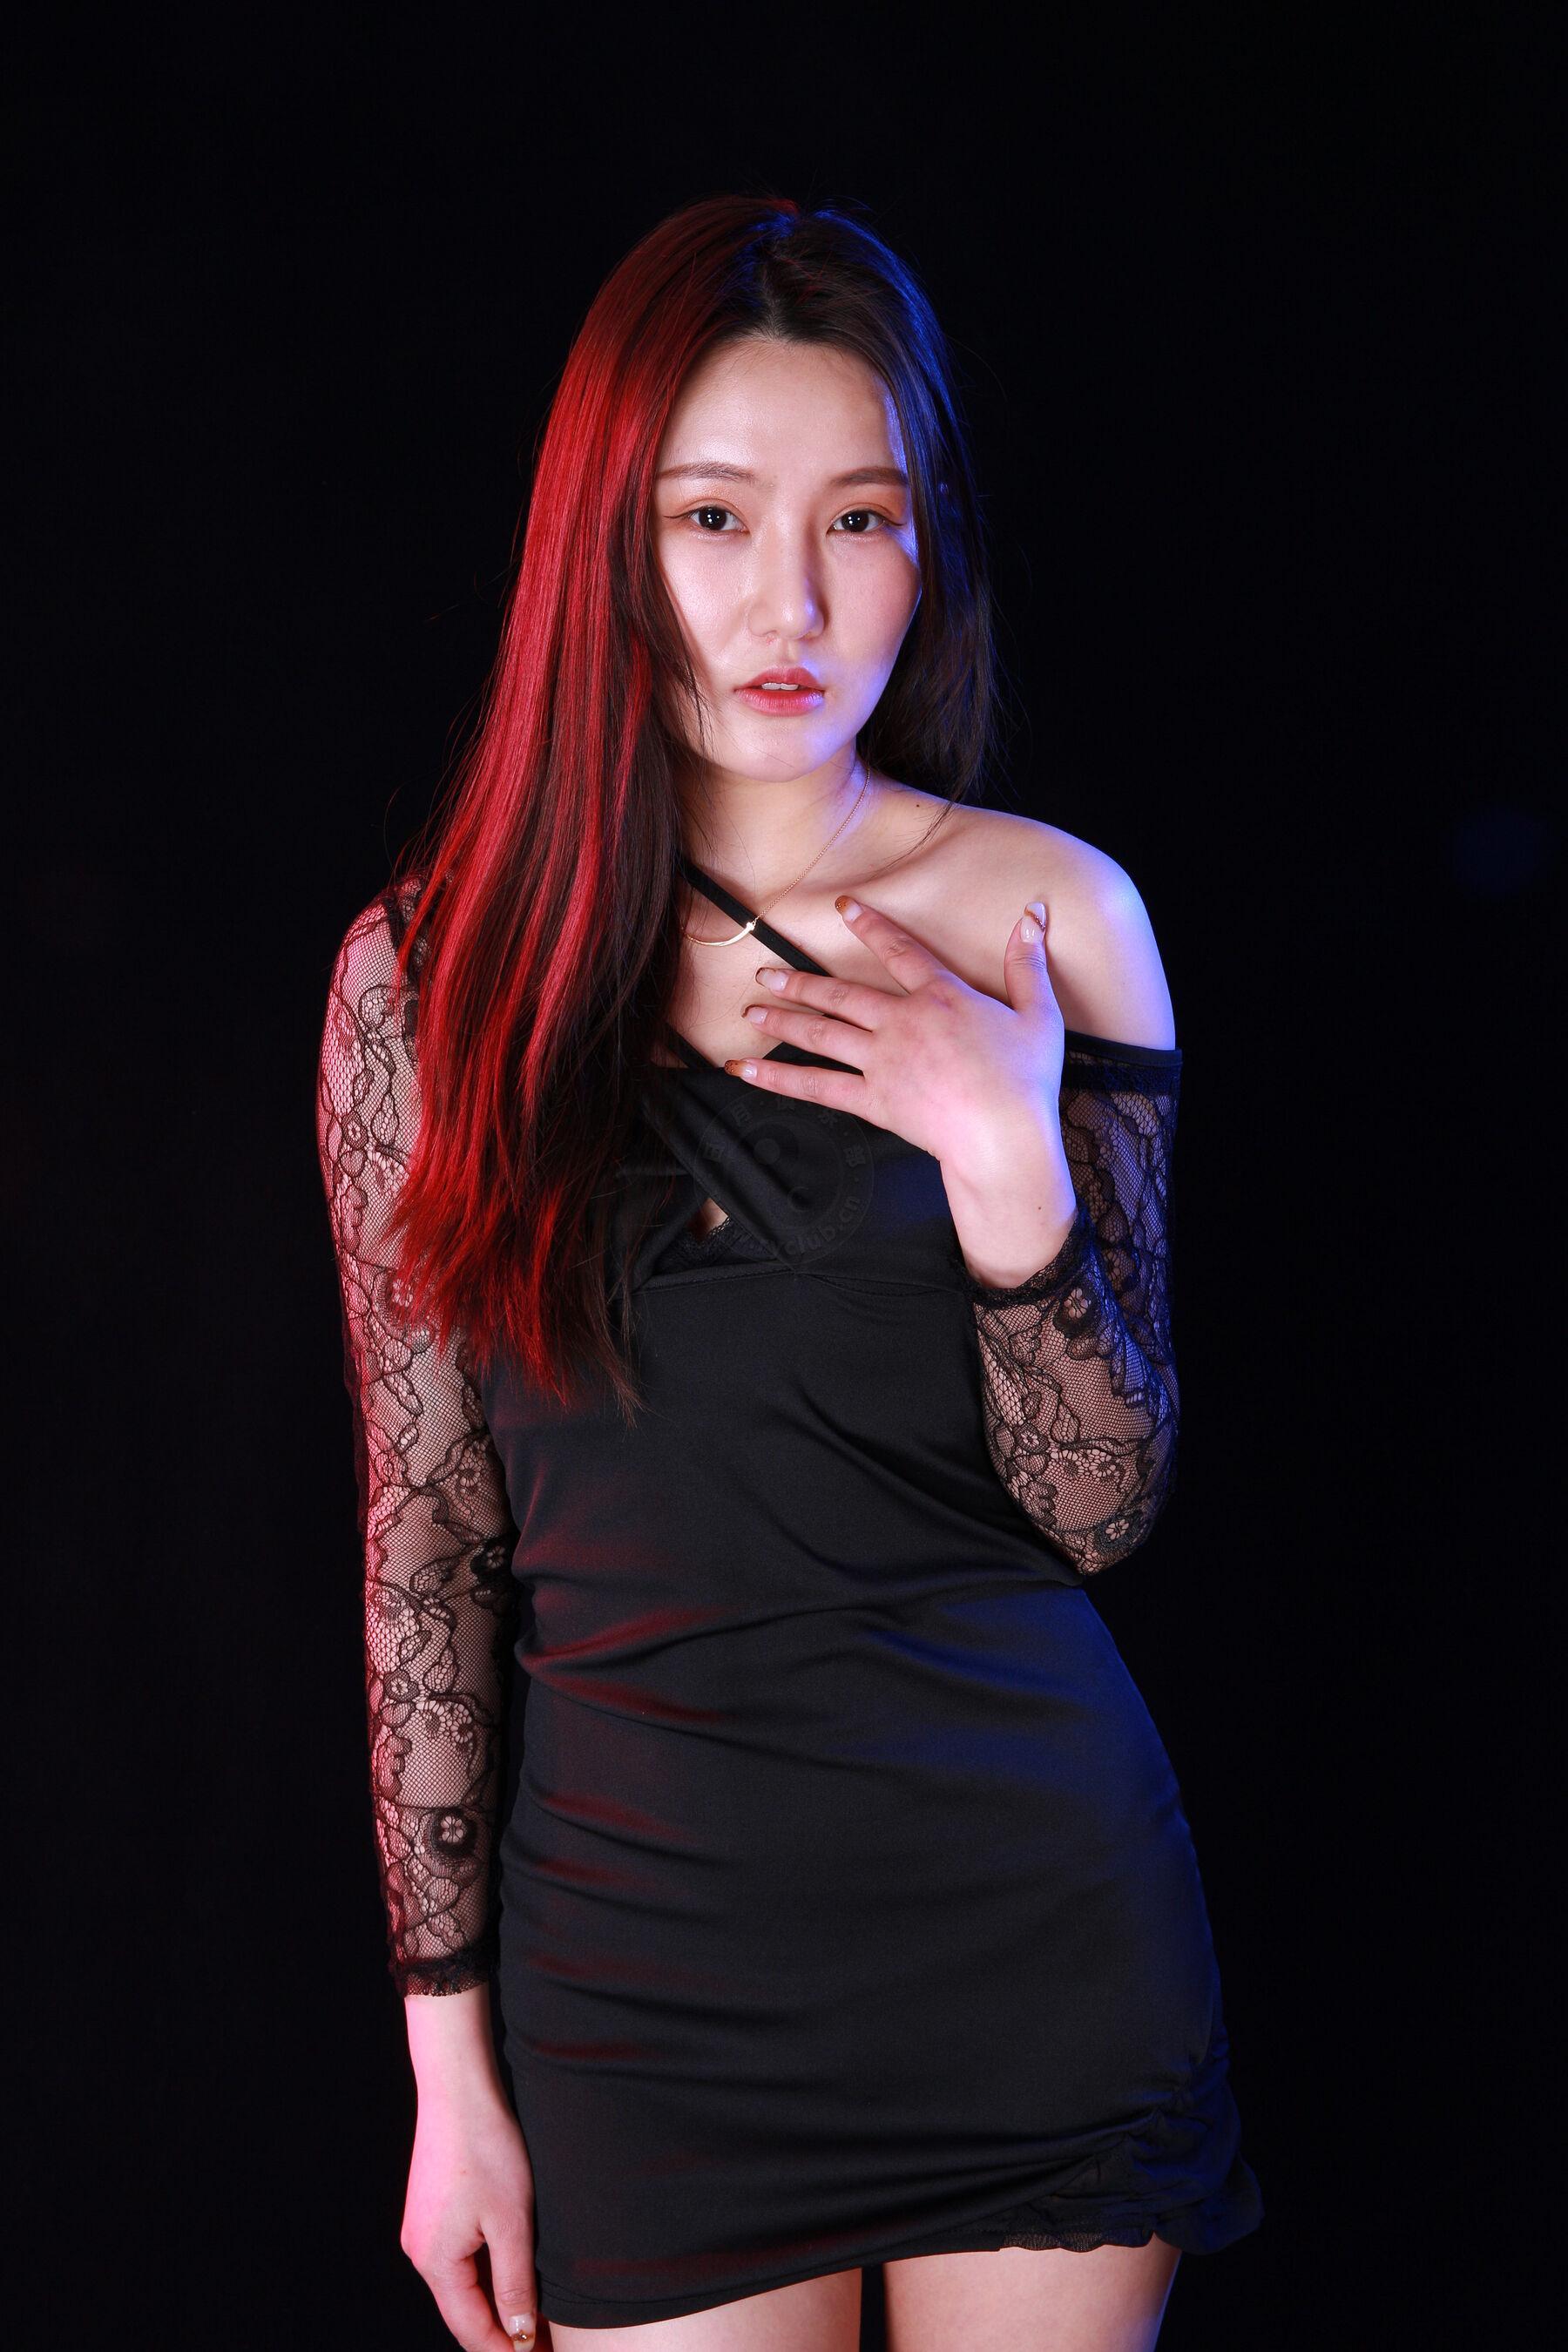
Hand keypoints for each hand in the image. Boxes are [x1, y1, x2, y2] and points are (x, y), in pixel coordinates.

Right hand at [401, 2089, 547, 2349]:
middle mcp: (419, 2252)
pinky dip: (483, 2272)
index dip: (505, 2350)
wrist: (458, 2089)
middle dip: (501, 2330)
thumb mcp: (511, 2222)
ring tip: (535, 2310)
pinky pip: (457, 2259)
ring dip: (494, 2301)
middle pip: (463, 2311)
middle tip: (543, 2340)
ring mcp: (421, 2231)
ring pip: (461, 2285)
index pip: (471, 2329)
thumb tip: (519, 2333)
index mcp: (435, 2262)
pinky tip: (511, 2270)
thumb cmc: (486, 2148)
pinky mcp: (429, 2212)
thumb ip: (514, 2282)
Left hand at [723, 893, 1065, 1177]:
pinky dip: (776, 1078)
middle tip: (767, 971)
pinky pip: (815, 1087)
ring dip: (782, 1019)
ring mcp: (882, 1061)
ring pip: (821, 1032)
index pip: (899, 950)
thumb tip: (1033, 915)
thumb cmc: (1026, 1080)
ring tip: (752, 1011)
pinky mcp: (872, 1100)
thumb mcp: (1039, 1013)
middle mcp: (902, 1022)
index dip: (870, 925)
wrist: (1004, 1136)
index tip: (844, 906)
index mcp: (942, 997)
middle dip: (800, 979)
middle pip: (841, 993)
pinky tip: (745, 1070)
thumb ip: (1028, 962)